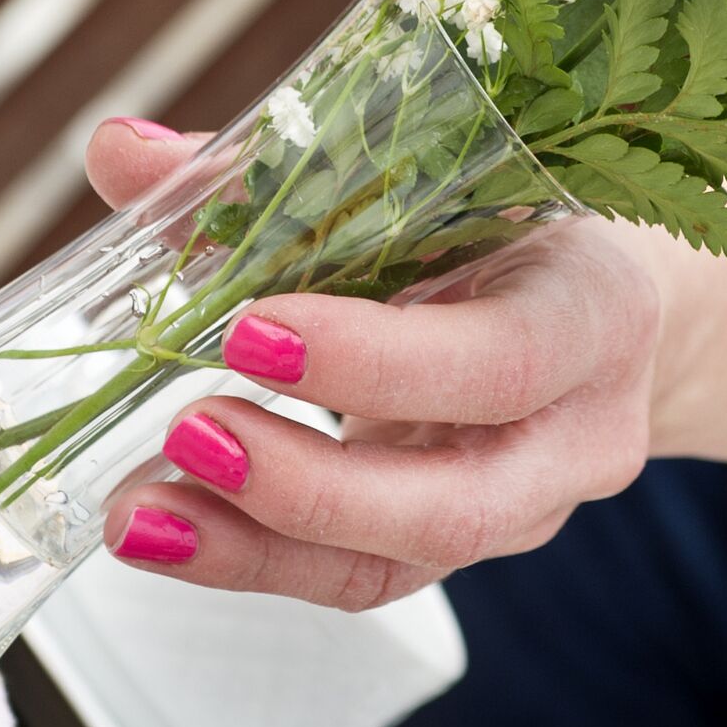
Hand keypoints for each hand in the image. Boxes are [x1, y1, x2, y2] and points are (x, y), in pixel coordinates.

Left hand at [77, 117, 661, 608]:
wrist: (603, 302)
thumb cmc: (515, 217)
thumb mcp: (437, 179)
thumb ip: (280, 175)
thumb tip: (123, 152)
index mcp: (593, 309)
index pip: (502, 361)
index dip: (378, 362)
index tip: (250, 331)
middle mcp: (579, 432)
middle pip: (459, 504)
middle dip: (311, 486)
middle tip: (188, 435)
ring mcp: (529, 507)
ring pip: (401, 561)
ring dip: (255, 546)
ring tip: (139, 511)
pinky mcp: (461, 544)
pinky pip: (361, 574)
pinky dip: (252, 556)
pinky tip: (166, 525)